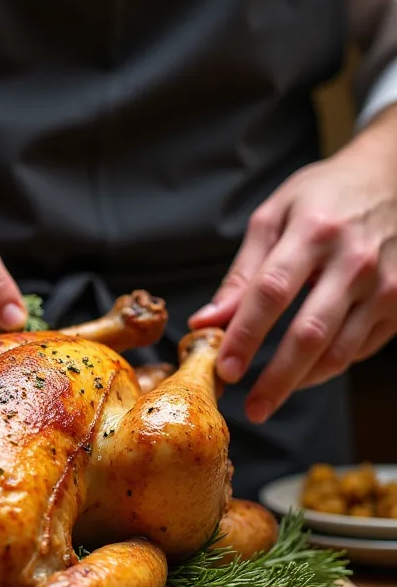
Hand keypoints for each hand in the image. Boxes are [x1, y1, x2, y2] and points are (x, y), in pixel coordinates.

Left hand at [189, 108, 396, 422]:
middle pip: (309, 334)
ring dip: (301, 382)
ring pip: (339, 351)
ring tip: (270, 397)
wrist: (393, 178)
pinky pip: (360, 349)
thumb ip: (242, 273)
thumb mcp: (275, 216)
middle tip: (251, 408)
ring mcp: (384, 285)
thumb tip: (208, 321)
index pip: (272, 293)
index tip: (226, 368)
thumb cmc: (325, 196)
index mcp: (314, 232)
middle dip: (276, 378)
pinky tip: (304, 372)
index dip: (246, 335)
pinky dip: (328, 367)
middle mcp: (353, 261)